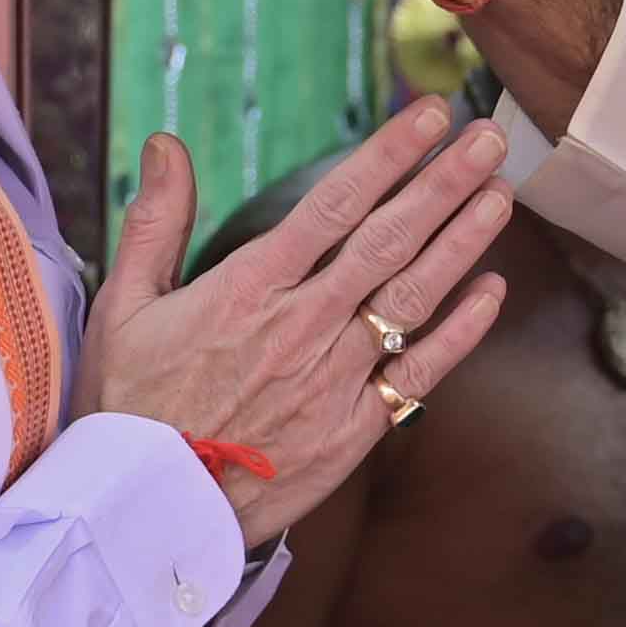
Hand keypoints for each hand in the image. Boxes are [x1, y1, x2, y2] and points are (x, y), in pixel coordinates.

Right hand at [74, 96, 509, 542]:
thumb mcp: (123, 304)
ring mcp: (333, 380)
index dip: (389, 156)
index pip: (334, 205)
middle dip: (444, 183)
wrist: (146, 511)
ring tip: (502, 194)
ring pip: (413, 298)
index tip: (430, 116)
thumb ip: (156, 220)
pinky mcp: (354, 430)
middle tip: (489, 136)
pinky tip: (494, 289)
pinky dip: (462, 331)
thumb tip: (168, 143)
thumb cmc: (128, 403)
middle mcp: (301, 326)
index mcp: (247, 288)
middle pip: (389, 240)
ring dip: (463, 242)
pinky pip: (420, 373)